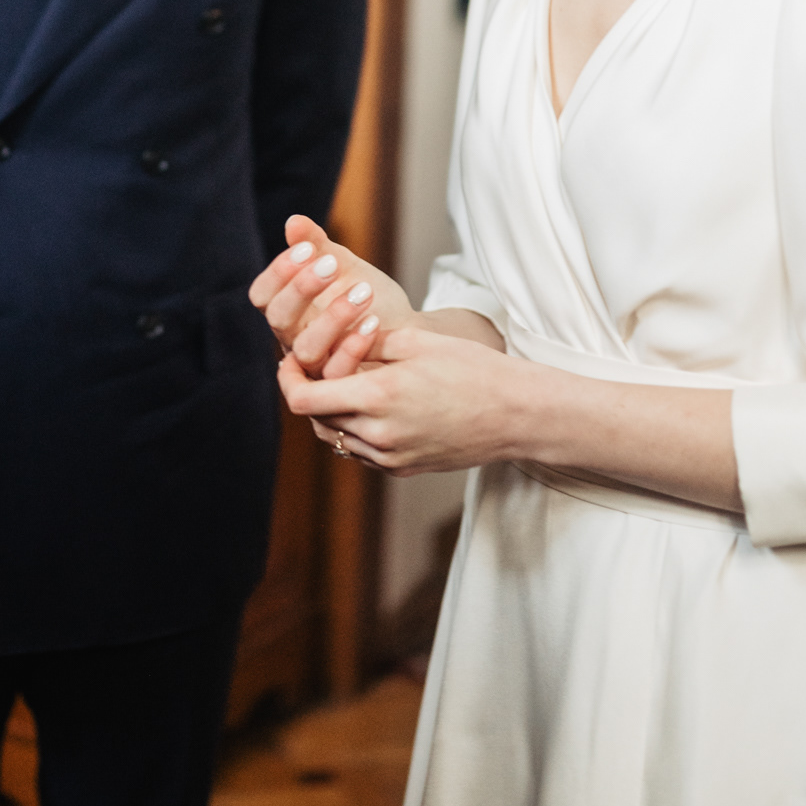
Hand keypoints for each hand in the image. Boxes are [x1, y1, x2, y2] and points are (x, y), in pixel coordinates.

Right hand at [249, 213, 414, 372]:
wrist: (407, 332)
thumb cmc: (368, 299)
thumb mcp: (345, 267)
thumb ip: (318, 246)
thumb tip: (294, 222)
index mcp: (287, 310)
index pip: (262, 295)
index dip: (279, 272)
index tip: (308, 248)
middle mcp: (293, 339)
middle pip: (278, 319)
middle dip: (302, 289)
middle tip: (331, 264)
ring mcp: (315, 366)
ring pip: (306, 348)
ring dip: (333, 317)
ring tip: (363, 291)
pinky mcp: (341, 386)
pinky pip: (336, 373)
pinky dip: (353, 347)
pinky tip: (373, 322)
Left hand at [277, 324, 523, 474]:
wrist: (516, 415)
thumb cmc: (472, 369)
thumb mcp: (417, 341)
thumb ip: (368, 340)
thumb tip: (333, 336)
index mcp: (378, 397)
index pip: (304, 400)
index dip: (289, 380)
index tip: (292, 361)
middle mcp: (378, 434)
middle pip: (316, 419)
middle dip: (308, 393)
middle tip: (313, 368)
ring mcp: (390, 457)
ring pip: (336, 439)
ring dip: (330, 413)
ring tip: (341, 385)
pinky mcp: (403, 469)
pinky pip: (360, 453)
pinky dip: (354, 431)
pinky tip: (368, 407)